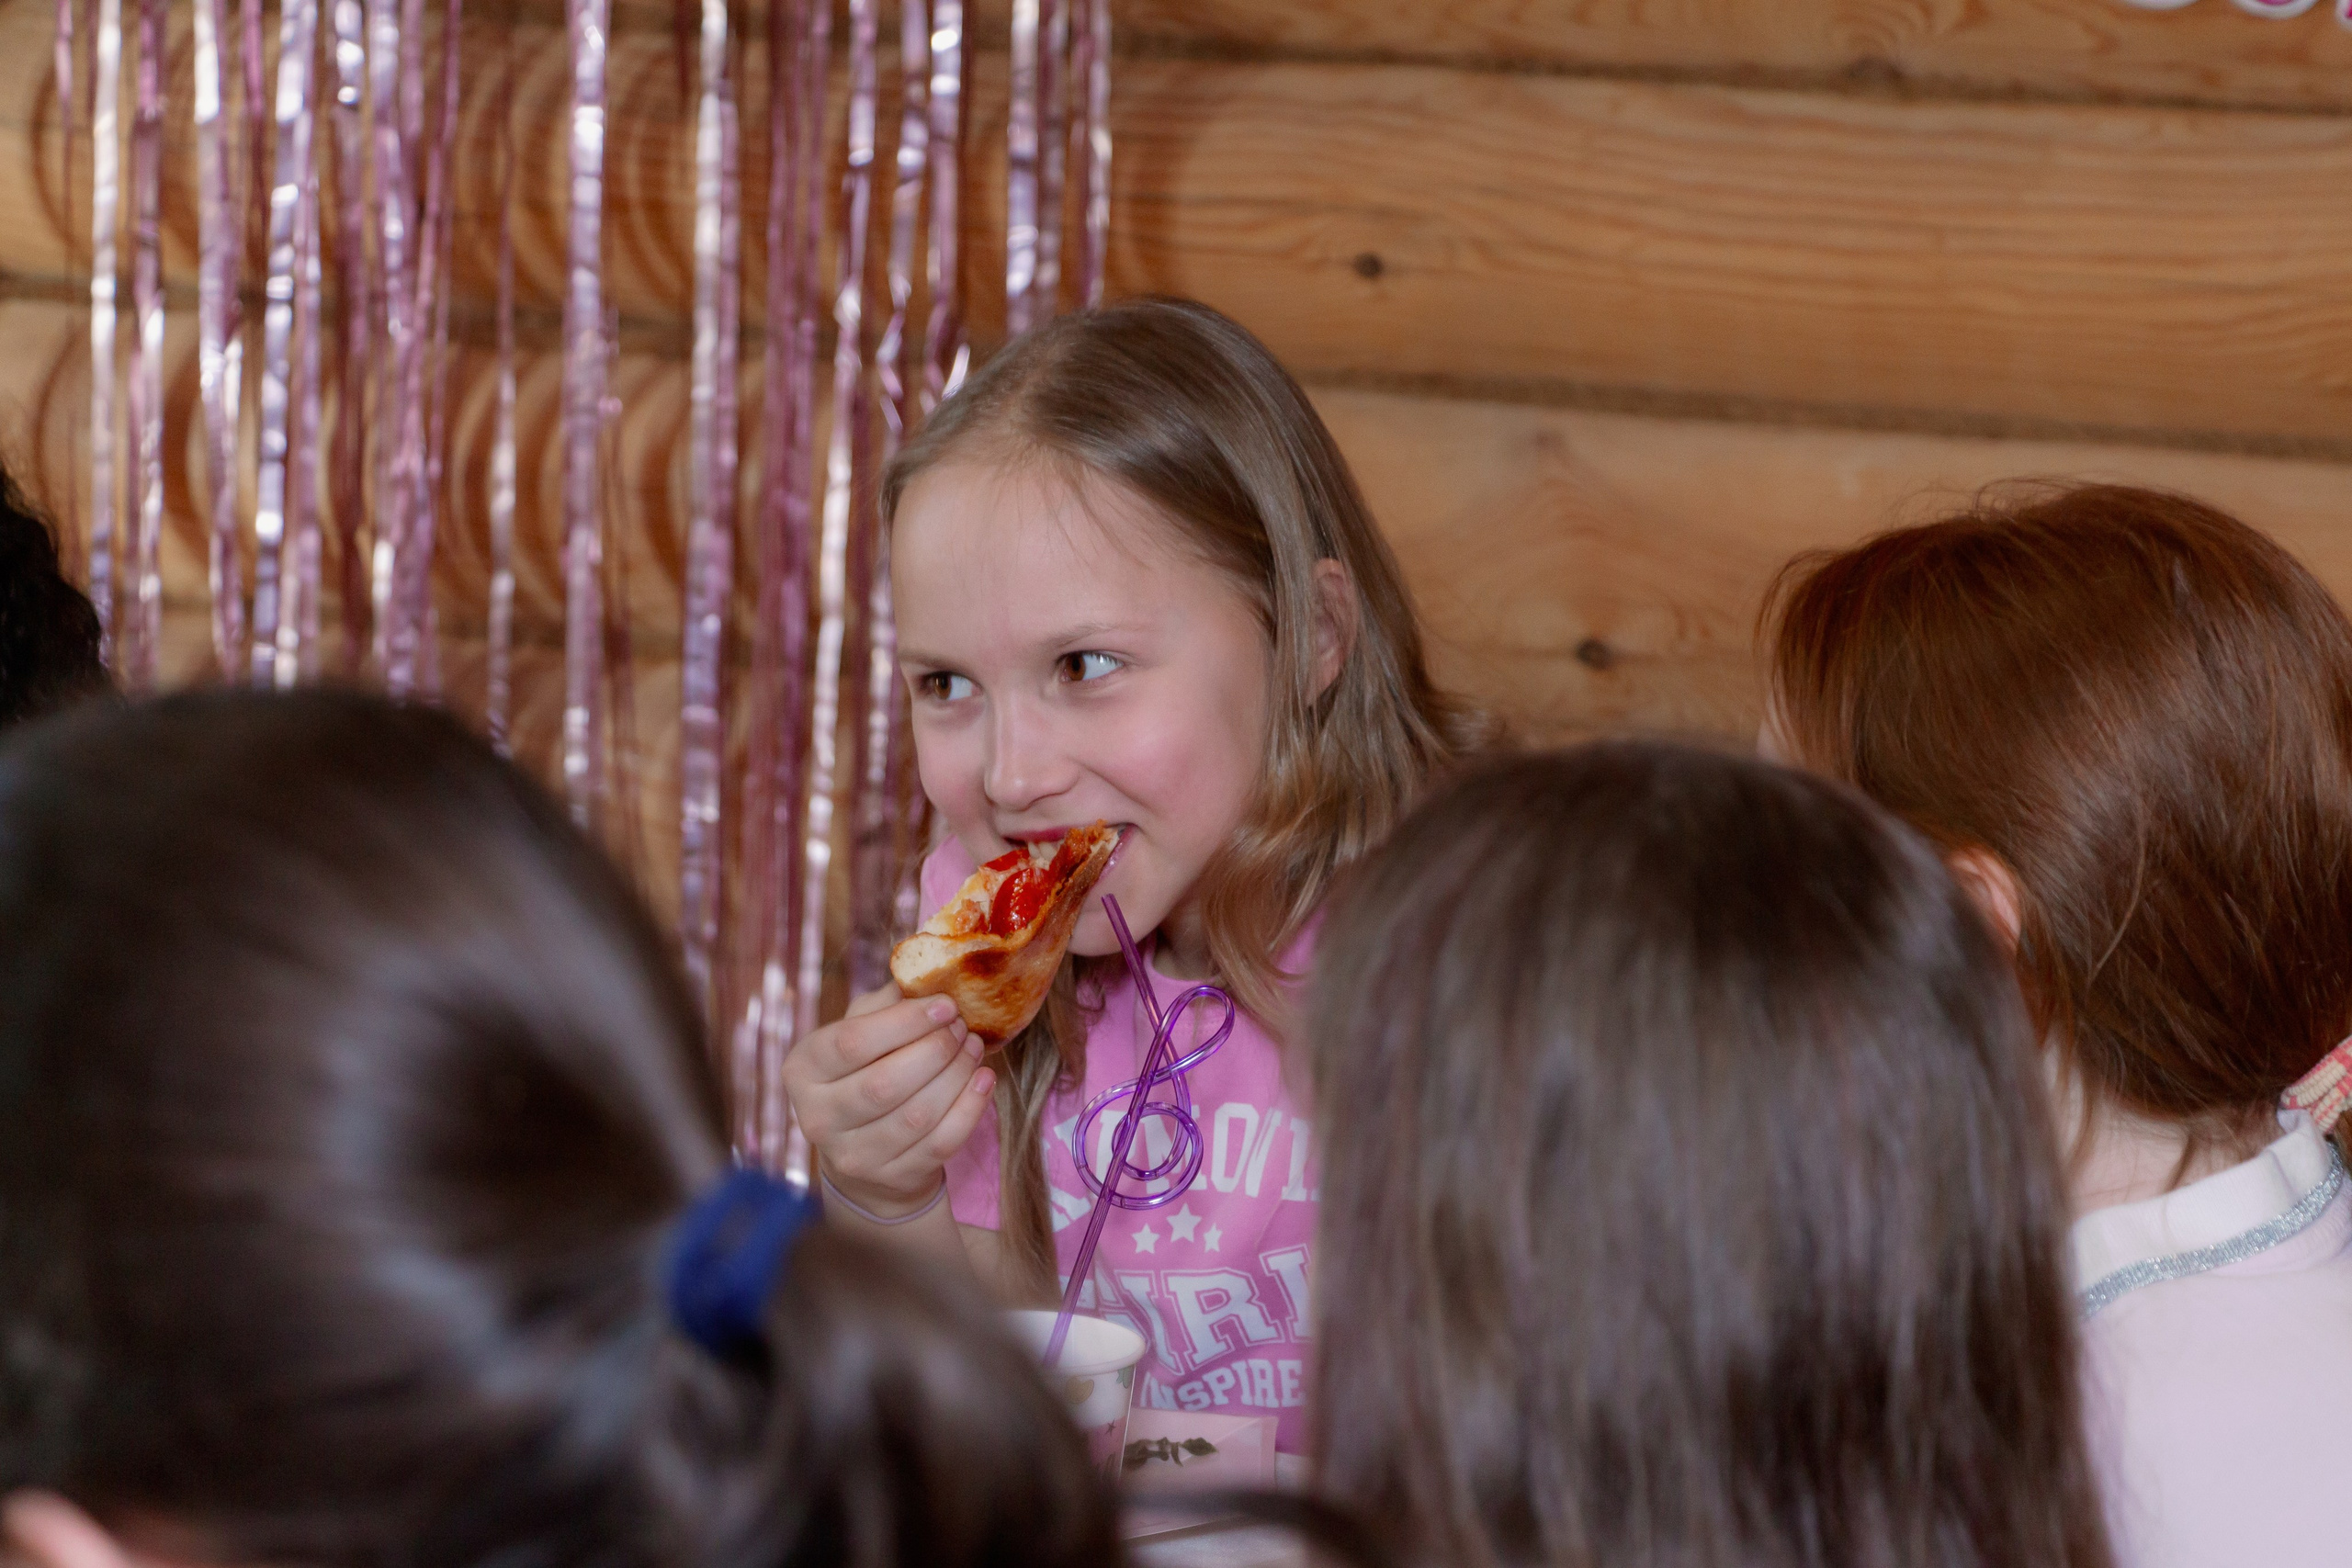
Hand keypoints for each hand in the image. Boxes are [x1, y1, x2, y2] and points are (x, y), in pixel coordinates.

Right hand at [782, 984, 996, 1219]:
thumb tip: (928, 970)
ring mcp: (853, 1156)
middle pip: (885, 1083)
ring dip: (957, 1075)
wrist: (867, 1153)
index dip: (905, 1022)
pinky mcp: (891, 1179)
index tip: (946, 1005)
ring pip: (917, 1115)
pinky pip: (940, 1143)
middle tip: (963, 1027)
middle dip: (936, 1049)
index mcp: (803, 1069)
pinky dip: (970, 1108)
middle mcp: (817, 1117)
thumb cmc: (867, 1072)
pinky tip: (983, 1080)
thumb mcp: (864, 1032)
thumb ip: (889, 1002)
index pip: (852, 1042)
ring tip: (975, 1048)